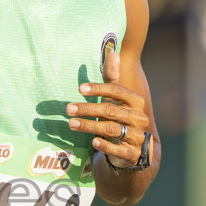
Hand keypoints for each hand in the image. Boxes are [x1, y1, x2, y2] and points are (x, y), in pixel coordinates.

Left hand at [67, 45, 147, 167]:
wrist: (132, 149)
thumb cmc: (119, 118)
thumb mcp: (116, 99)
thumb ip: (112, 78)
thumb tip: (113, 52)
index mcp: (135, 101)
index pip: (117, 91)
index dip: (98, 89)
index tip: (80, 89)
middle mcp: (138, 117)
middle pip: (110, 110)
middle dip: (88, 109)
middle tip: (68, 108)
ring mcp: (136, 136)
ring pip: (111, 129)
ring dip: (90, 126)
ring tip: (71, 123)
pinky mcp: (132, 154)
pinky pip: (119, 150)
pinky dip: (106, 146)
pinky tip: (93, 142)